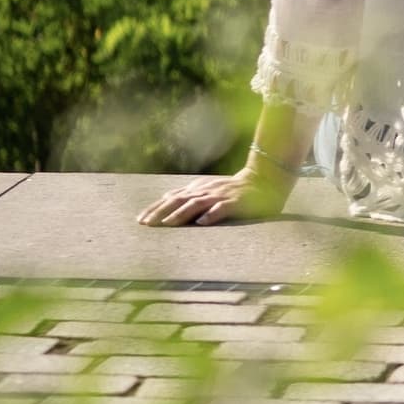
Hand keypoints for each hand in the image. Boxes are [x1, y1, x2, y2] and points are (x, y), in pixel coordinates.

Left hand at [142, 169, 284, 226]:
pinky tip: (202, 223)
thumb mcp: (209, 189)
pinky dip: (212, 215)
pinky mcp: (236, 202)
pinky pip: (222, 208)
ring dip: (180, 214)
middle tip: (146, 224)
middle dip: (161, 212)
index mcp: (198, 189)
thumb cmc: (234, 189)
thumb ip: (191, 194)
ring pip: (197, 204)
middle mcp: (206, 191)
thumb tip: (167, 198)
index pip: (171, 198)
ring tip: (167, 224)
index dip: (154, 208)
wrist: (264, 179)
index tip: (140, 220)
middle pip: (179, 200)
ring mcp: (220, 196)